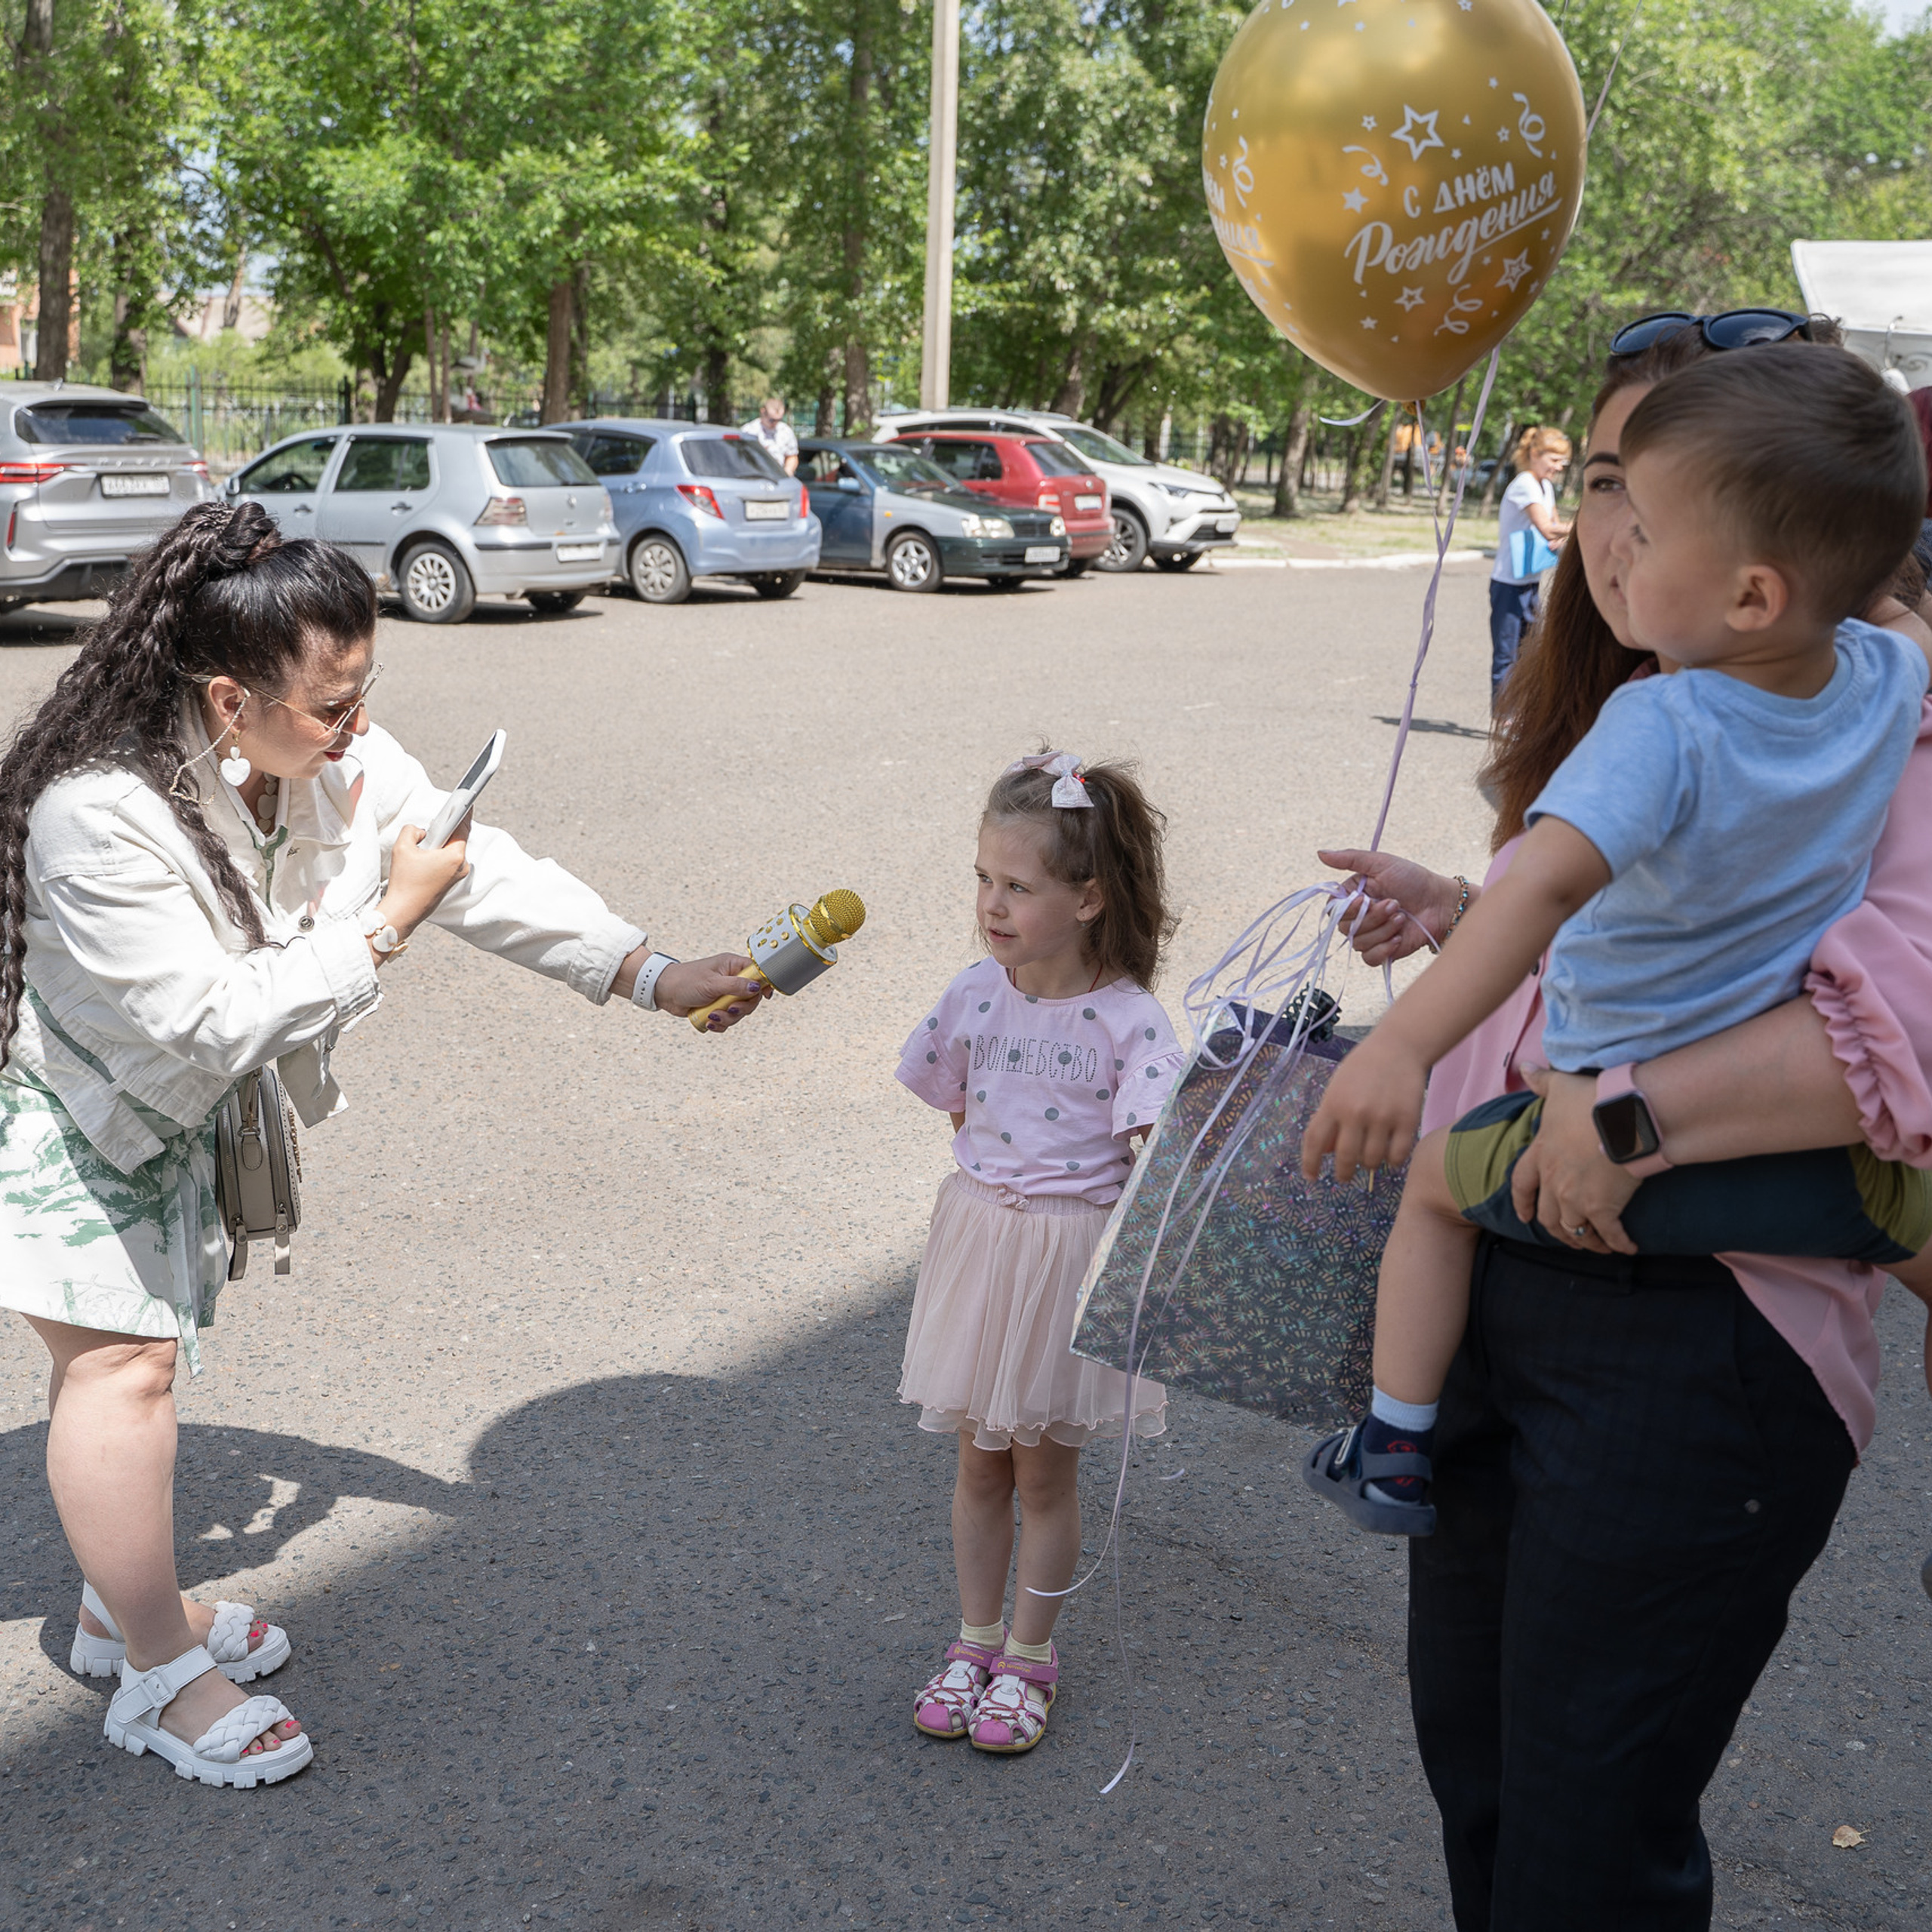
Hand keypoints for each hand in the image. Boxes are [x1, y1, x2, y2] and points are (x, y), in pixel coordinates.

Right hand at [383, 819, 470, 933]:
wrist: (404, 911)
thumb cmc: (404, 881)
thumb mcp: (403, 847)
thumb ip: (412, 830)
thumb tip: (422, 831)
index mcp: (455, 856)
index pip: (463, 827)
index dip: (463, 811)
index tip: (467, 798)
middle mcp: (461, 866)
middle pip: (457, 838)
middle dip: (444, 829)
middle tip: (433, 824)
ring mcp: (458, 875)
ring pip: (451, 850)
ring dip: (439, 843)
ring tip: (424, 843)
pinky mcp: (451, 881)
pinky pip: (448, 860)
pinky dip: (439, 854)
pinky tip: (426, 855)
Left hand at [653, 954, 769, 1029]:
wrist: (664, 992)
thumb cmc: (685, 980)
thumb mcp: (712, 983)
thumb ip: (735, 986)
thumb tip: (756, 988)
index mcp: (732, 966)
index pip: (757, 973)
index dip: (764, 984)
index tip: (766, 996)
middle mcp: (731, 980)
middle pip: (751, 998)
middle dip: (741, 1008)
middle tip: (729, 1009)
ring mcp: (724, 995)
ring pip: (739, 1012)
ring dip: (727, 1018)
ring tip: (712, 1016)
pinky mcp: (717, 1008)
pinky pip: (728, 1020)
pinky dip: (720, 1024)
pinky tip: (708, 1022)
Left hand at [1300, 1033, 1426, 1183]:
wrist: (1398, 1047)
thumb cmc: (1363, 1069)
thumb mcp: (1337, 1088)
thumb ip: (1329, 1118)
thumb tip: (1324, 1153)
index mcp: (1333, 1103)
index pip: (1314, 1142)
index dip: (1310, 1164)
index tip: (1311, 1177)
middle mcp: (1356, 1113)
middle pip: (1345, 1158)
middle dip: (1343, 1173)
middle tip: (1344, 1176)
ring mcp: (1383, 1117)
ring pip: (1372, 1161)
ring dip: (1369, 1165)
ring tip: (1369, 1158)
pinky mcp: (1407, 1120)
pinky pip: (1397, 1155)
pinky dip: (1392, 1161)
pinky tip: (1390, 1156)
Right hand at [1318, 847, 1464, 967]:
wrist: (1440, 903)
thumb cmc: (1413, 879)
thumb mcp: (1381, 863)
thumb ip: (1350, 858)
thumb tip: (1320, 853)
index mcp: (1353, 896)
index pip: (1333, 910)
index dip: (1347, 909)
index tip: (1364, 900)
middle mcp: (1358, 917)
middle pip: (1345, 928)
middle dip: (1372, 917)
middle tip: (1395, 904)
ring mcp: (1369, 935)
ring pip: (1359, 943)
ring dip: (1383, 930)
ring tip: (1402, 917)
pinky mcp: (1382, 951)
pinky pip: (1369, 958)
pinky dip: (1384, 948)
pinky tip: (1399, 937)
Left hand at [1510, 1066, 1639, 1253]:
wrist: (1624, 1116)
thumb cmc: (1592, 1099)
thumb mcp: (1560, 1086)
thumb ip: (1542, 1082)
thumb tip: (1524, 1068)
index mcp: (1541, 1155)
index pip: (1521, 1184)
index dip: (1521, 1202)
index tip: (1523, 1216)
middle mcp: (1554, 1181)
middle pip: (1547, 1215)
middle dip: (1554, 1229)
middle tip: (1566, 1235)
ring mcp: (1576, 1198)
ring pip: (1573, 1230)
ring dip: (1583, 1240)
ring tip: (1595, 1244)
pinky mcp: (1604, 1209)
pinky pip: (1609, 1235)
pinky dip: (1618, 1244)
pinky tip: (1628, 1248)